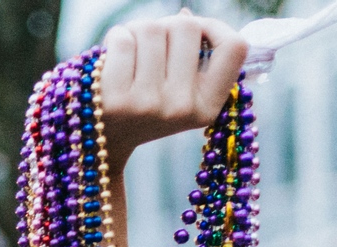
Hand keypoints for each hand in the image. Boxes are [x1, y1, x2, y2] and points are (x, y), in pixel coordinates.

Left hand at [99, 14, 250, 158]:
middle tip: (153, 45)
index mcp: (207, 108)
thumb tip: (184, 15)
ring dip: (138, 30)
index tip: (197, 31)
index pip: (234, 47)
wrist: (102, 142)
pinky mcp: (114, 98)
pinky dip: (116, 37)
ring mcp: (147, 104)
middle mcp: (181, 108)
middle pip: (186, 26)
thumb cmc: (146, 105)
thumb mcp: (181, 92)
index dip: (215, 27)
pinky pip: (122, 38)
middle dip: (167, 26)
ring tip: (131, 53)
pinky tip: (111, 59)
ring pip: (151, 28)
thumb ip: (193, 56)